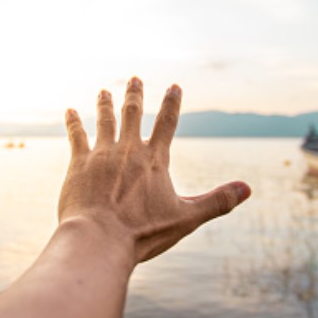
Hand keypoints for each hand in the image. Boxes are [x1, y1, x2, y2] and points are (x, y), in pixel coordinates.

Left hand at [59, 77, 250, 263]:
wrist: (100, 239)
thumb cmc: (143, 233)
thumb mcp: (186, 218)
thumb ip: (217, 201)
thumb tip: (248, 189)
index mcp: (155, 160)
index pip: (167, 123)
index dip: (172, 103)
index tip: (174, 86)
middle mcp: (128, 150)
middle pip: (133, 113)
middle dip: (135, 94)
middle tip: (135, 78)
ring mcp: (102, 154)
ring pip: (104, 120)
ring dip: (105, 104)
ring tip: (104, 91)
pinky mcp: (78, 164)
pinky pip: (76, 136)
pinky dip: (73, 122)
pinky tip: (69, 111)